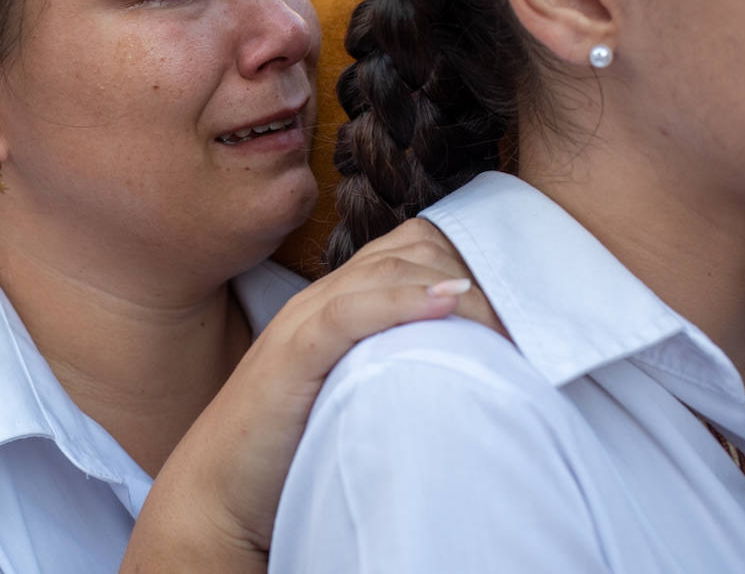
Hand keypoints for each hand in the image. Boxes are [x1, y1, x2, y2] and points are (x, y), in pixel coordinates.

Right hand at [122, 218, 499, 572]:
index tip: (523, 308)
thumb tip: (476, 375)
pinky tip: (445, 303)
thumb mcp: (359, 398)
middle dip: (476, 270)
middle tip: (527, 324)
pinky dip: (401, 300)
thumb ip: (400, 369)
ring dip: (456, 287)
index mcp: (340, 305)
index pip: (417, 248)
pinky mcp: (292, 356)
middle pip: (414, 247)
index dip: (474, 262)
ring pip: (388, 268)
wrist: (217, 496)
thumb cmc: (291, 454)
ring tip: (505, 326)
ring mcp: (304, 323)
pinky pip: (349, 310)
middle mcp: (323, 301)